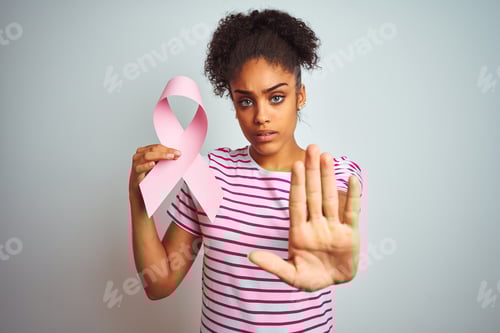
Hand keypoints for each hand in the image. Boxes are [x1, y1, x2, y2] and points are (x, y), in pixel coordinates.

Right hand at [129, 144, 180, 193]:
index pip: (157, 147)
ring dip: (160, 155)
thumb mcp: (156, 165)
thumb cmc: (148, 175)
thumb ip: (162, 159)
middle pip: (153, 150)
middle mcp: (139, 155)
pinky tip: (153, 164)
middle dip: (166, 151)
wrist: (139, 189)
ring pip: (147, 156)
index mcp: (144, 151)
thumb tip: (176, 155)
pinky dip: (147, 165)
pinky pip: (141, 167)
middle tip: (176, 154)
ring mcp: (136, 163)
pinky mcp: (136, 172)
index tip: (178, 152)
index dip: (168, 149)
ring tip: (170, 157)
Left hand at [248, 144, 361, 290]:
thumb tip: (251, 256)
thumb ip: (273, 264)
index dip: (297, 183)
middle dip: (313, 171)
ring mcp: (333, 226)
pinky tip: (352, 179)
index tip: (295, 164)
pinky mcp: (350, 233)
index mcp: (299, 230)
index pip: (297, 202)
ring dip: (329, 177)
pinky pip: (351, 212)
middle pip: (314, 193)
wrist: (332, 283)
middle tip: (313, 148)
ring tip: (327, 156)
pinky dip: (353, 196)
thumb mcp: (290, 274)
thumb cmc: (310, 277)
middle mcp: (316, 223)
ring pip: (331, 197)